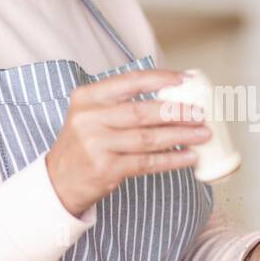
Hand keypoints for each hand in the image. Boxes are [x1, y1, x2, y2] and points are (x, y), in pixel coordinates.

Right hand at [45, 68, 210, 216]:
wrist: (57, 181)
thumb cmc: (82, 144)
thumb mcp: (90, 114)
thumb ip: (120, 103)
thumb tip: (169, 96)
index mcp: (87, 97)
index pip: (130, 81)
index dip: (161, 79)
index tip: (185, 81)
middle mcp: (90, 118)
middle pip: (142, 111)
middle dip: (177, 112)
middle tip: (200, 113)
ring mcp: (97, 145)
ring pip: (148, 138)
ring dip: (180, 136)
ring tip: (202, 134)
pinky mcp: (107, 169)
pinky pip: (147, 162)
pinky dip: (171, 159)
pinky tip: (189, 156)